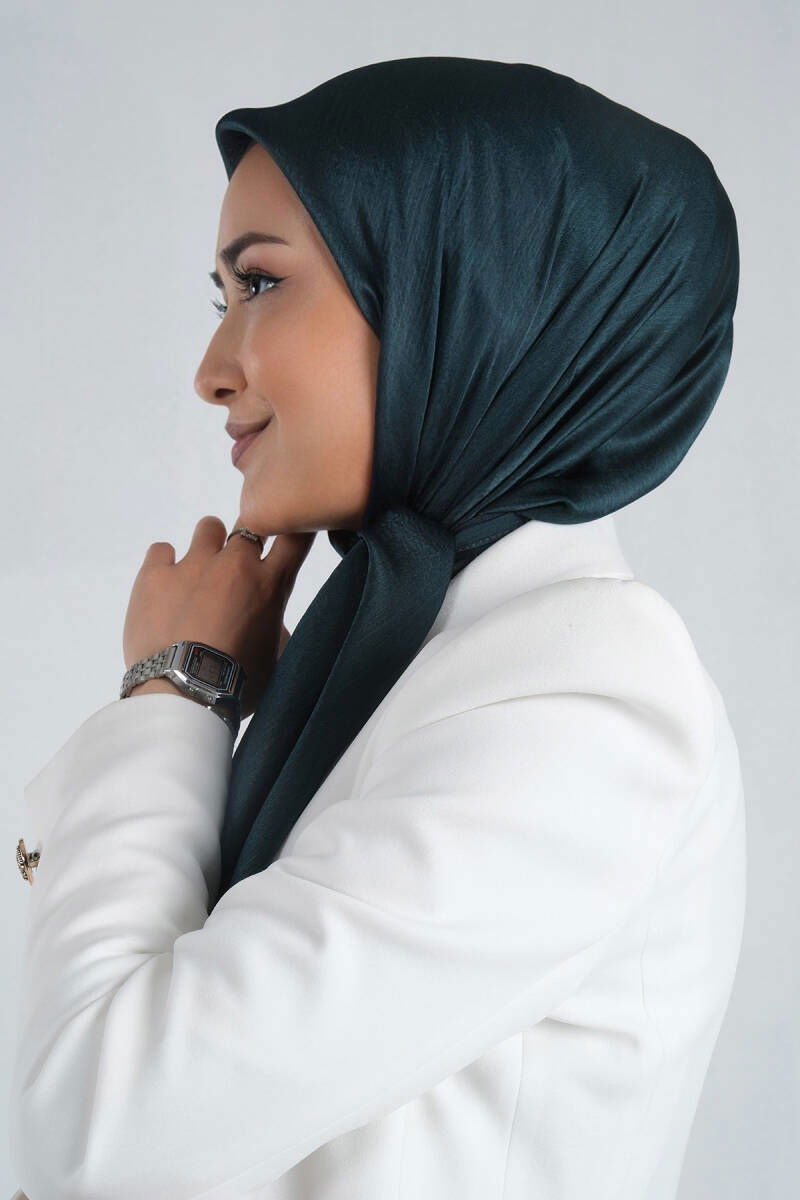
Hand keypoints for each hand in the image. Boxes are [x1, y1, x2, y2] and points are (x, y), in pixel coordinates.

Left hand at [123, 516, 315, 720]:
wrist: (182, 695)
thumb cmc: (237, 685)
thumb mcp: (274, 660)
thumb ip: (275, 629)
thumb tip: (269, 620)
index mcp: (269, 586)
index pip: (295, 535)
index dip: (294, 530)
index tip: (287, 538)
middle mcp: (233, 565)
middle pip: (250, 526)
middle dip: (247, 546)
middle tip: (235, 576)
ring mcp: (192, 565)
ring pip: (208, 527)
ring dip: (209, 547)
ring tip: (198, 578)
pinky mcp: (154, 575)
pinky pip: (161, 549)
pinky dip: (165, 564)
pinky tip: (165, 589)